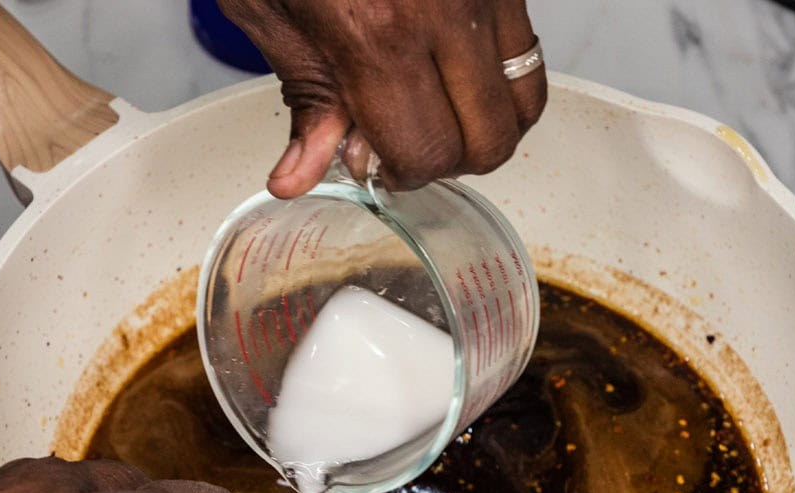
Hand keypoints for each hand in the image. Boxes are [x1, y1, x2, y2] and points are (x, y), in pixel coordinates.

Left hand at [219, 0, 546, 197]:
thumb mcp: (267, 12)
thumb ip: (304, 96)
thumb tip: (303, 174)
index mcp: (376, 37)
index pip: (426, 151)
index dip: (401, 172)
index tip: (377, 160)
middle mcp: (443, 12)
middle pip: (490, 138)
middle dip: (450, 156)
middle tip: (408, 137)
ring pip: (525, 97)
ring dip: (486, 121)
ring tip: (437, 106)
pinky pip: (527, 46)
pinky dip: (500, 74)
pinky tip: (454, 65)